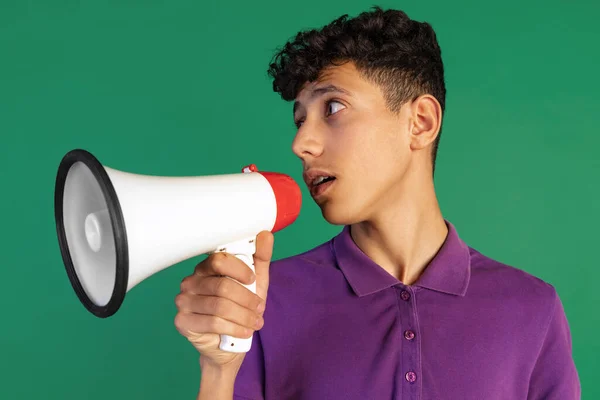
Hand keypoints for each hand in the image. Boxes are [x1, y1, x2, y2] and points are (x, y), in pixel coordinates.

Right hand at [174, 230, 273, 367]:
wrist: (229, 342)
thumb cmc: (240, 306)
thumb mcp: (256, 281)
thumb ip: (260, 257)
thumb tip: (265, 234)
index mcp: (206, 267)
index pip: (218, 259)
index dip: (239, 269)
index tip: (252, 280)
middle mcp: (191, 281)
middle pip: (222, 286)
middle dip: (247, 299)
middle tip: (260, 308)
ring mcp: (184, 301)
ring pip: (219, 306)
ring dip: (244, 316)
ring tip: (256, 322)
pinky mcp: (183, 321)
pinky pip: (212, 323)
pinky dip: (234, 328)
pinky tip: (245, 332)